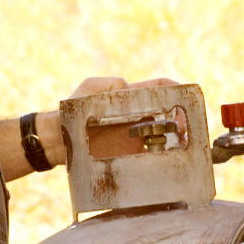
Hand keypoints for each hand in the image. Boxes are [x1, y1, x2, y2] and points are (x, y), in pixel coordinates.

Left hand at [37, 77, 181, 164]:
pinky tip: (166, 159)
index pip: (159, 89)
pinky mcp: (127, 154)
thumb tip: (128, 87)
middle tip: (185, 128)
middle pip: (166, 115)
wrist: (56, 140)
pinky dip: (159, 156)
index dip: (176, 90)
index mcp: (130, 98)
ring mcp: (132, 137)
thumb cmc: (72, 110)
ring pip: (161, 136)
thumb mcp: (90, 88)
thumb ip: (110, 84)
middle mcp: (135, 117)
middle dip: (180, 119)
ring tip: (182, 144)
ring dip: (174, 139)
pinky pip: (147, 155)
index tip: (187, 98)